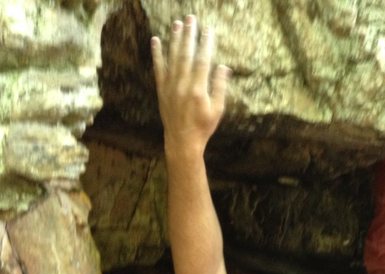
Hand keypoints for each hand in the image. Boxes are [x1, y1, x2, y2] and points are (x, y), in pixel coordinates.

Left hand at [151, 15, 228, 155]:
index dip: (206, 44)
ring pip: (172, 57)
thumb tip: (223, 67)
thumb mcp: (217, 110)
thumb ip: (219, 87)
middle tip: (191, 19)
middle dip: (189, 35)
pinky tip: (156, 40)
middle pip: (186, 54)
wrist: (182, 140)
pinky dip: (157, 53)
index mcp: (198, 89)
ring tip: (177, 23)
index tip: (208, 30)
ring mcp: (170, 85)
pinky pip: (158, 67)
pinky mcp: (161, 89)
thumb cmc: (203, 126)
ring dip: (174, 39)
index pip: (203, 60)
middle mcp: (182, 84)